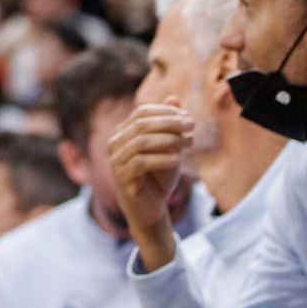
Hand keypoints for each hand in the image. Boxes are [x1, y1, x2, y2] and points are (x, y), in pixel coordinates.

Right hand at [107, 100, 193, 271]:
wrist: (151, 209)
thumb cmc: (159, 176)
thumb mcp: (169, 148)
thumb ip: (169, 125)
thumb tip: (175, 98)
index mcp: (123, 133)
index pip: (141, 112)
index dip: (165, 111)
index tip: (188, 116)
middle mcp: (115, 143)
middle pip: (141, 124)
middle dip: (169, 122)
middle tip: (191, 126)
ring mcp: (116, 161)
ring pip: (141, 141)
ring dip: (168, 139)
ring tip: (188, 143)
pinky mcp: (122, 178)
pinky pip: (140, 162)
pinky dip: (161, 158)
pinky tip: (178, 159)